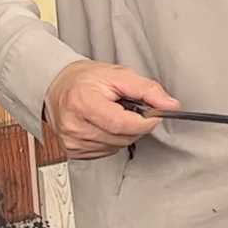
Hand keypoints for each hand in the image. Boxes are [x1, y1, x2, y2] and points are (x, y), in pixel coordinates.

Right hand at [44, 61, 174, 159]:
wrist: (57, 86)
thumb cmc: (85, 79)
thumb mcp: (120, 75)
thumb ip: (148, 90)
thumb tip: (170, 105)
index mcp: (83, 103)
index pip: (121, 124)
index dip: (144, 122)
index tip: (154, 115)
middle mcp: (74, 126)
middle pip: (122, 137)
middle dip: (136, 125)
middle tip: (129, 109)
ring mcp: (71, 142)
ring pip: (116, 146)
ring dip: (124, 133)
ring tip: (112, 114)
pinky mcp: (71, 152)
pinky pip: (106, 151)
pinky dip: (112, 139)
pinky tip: (103, 125)